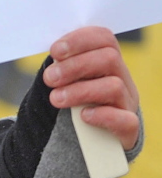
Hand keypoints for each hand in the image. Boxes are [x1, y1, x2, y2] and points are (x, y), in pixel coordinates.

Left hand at [43, 27, 139, 148]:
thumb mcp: (67, 80)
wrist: (87, 138)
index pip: (103, 38)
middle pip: (109, 59)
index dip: (79, 40)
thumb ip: (62, 65)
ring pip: (113, 87)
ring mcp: (127, 103)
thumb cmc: (73, 101)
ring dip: (79, 91)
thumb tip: (52, 55)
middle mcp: (122, 78)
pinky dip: (102, 115)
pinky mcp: (129, 129)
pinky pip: (124, 119)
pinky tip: (83, 116)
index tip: (54, 51)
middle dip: (74, 66)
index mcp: (107, 61)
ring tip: (56, 99)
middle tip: (49, 78)